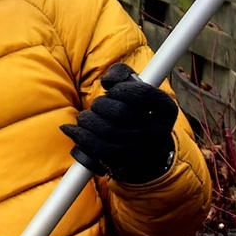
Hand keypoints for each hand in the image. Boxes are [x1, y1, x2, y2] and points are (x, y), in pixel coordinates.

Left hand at [60, 62, 180, 184]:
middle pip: (121, 113)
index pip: (143, 94)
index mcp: (165, 110)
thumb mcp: (135, 87)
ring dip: (88, 120)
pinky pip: (98, 148)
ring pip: (107, 131)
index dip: (122, 90)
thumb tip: (107, 81)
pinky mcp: (123, 162)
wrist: (145, 148)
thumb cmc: (136, 109)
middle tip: (97, 105)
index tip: (113, 91)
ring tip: (85, 117)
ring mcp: (140, 149)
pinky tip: (70, 129)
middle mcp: (157, 131)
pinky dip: (80, 136)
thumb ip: (121, 74)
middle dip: (100, 105)